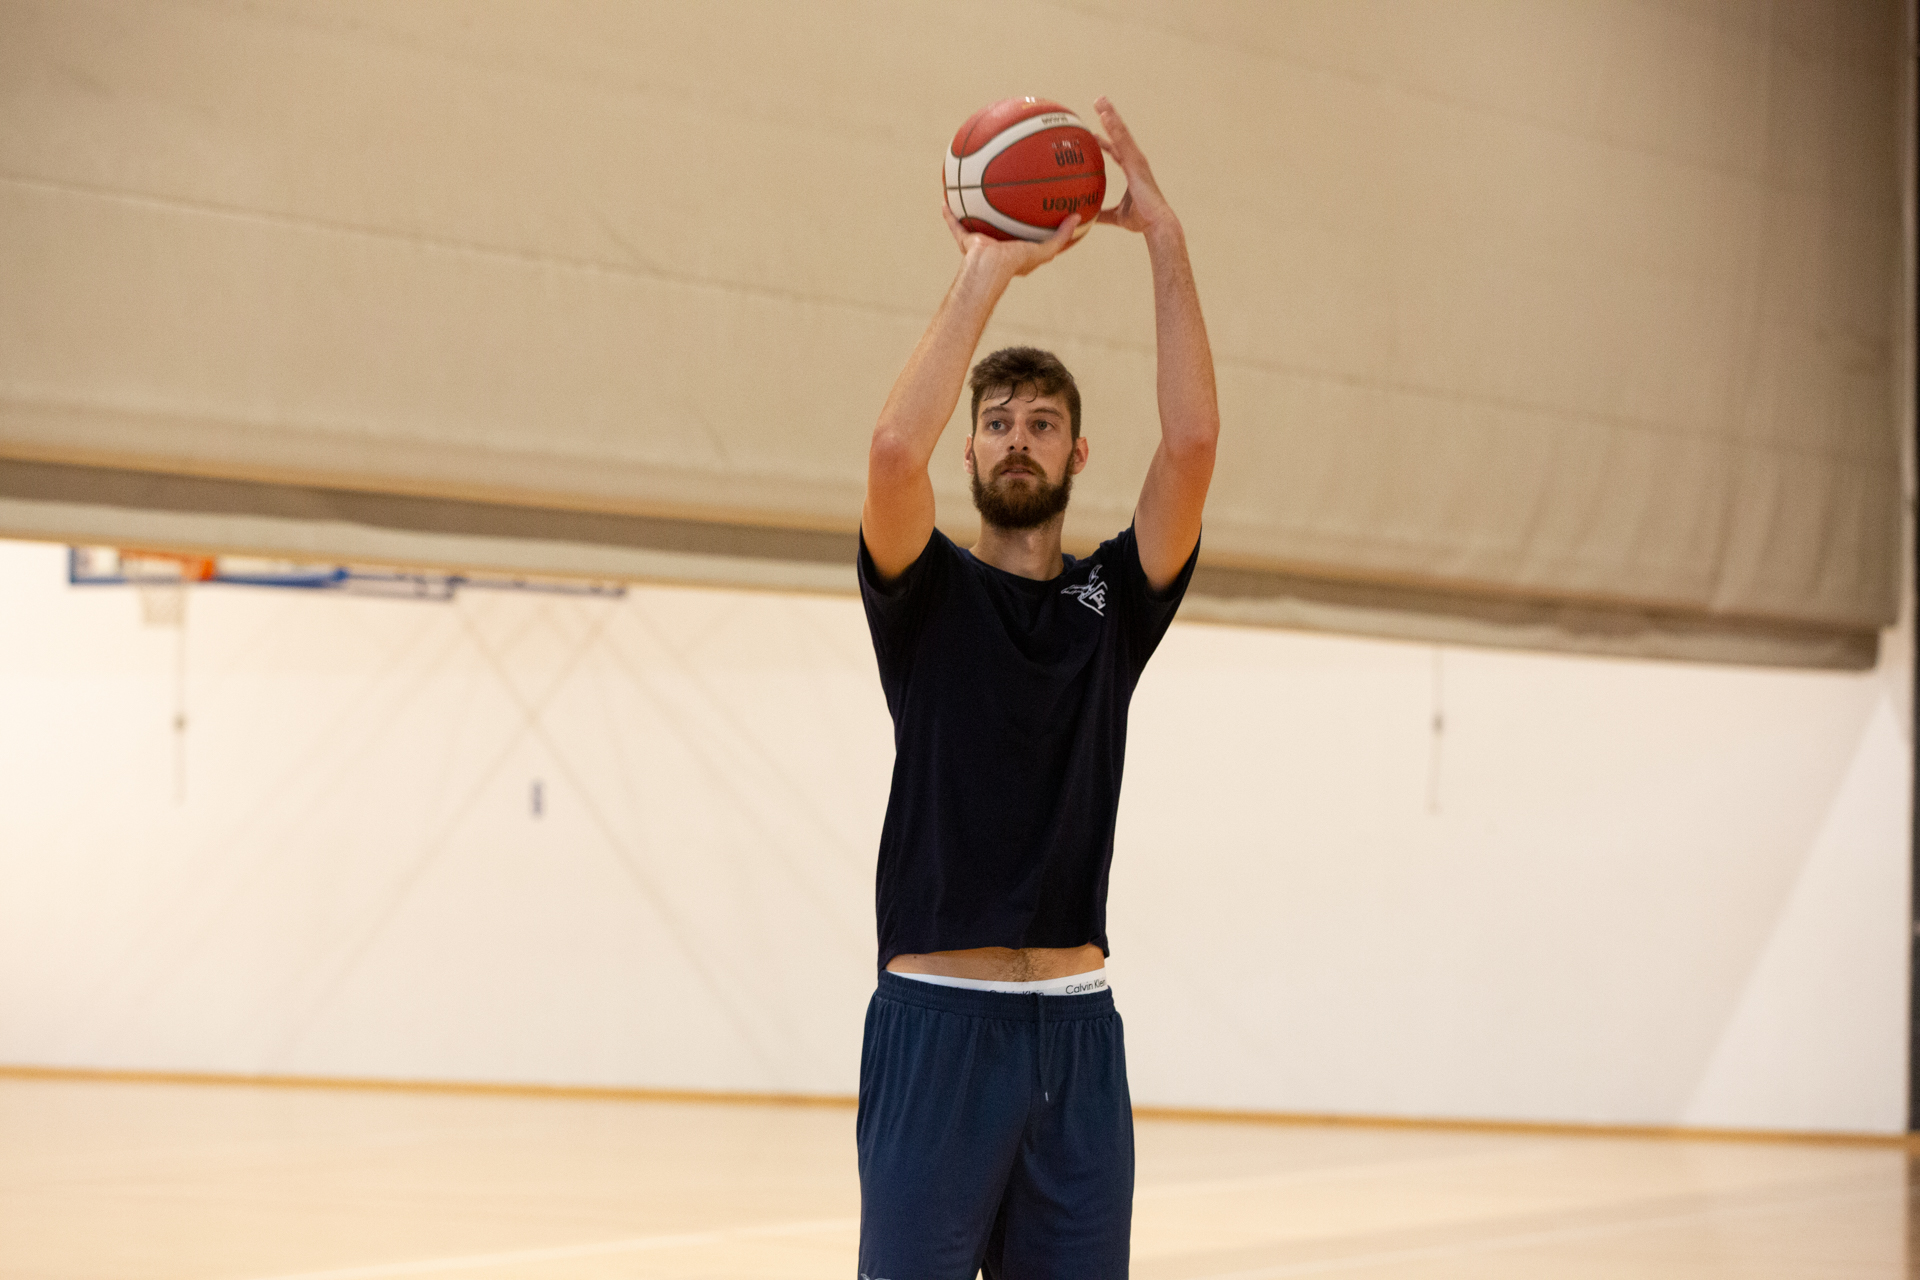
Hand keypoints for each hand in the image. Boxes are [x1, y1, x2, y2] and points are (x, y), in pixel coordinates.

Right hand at [944, 205, 1080, 277]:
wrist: (988, 269)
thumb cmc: (1016, 263)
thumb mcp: (1044, 250)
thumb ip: (1061, 236)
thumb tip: (1079, 217)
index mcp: (1016, 251)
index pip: (1023, 236)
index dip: (1027, 223)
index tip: (1035, 208)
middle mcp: (997, 246)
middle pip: (998, 226)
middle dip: (1000, 213)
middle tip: (1004, 194)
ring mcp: (980, 244)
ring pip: (975, 223)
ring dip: (972, 210)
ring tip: (972, 191)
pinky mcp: (966, 241)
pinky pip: (955, 224)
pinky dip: (949, 215)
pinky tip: (946, 200)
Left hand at [1092, 96, 1176, 234]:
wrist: (1156, 223)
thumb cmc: (1141, 220)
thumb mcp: (1116, 217)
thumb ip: (1102, 215)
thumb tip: (1087, 218)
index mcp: (1132, 171)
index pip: (1116, 151)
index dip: (1106, 142)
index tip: (1094, 134)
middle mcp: (1135, 161)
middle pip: (1119, 135)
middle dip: (1109, 118)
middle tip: (1098, 102)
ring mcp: (1137, 160)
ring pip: (1121, 133)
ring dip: (1111, 115)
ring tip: (1100, 100)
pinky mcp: (1136, 163)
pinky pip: (1122, 142)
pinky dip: (1114, 128)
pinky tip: (1105, 116)